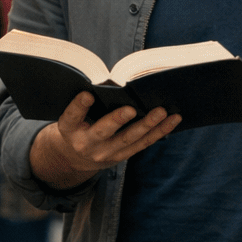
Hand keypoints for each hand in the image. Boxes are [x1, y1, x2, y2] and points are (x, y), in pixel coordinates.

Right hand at [30, 92, 180, 187]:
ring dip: (147, 125)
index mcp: (69, 129)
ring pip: (128, 139)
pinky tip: (172, 119)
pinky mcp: (122, 156)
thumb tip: (114, 84)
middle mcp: (86, 144)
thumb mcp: (74, 115)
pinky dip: (159, 131)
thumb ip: (87, 102)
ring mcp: (106, 153)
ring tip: (162, 111)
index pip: (71, 117)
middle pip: (102, 131)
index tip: (87, 94)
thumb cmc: (80, 124)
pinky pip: (143, 143)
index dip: (78, 106)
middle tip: (131, 109)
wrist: (77, 156)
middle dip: (117, 120)